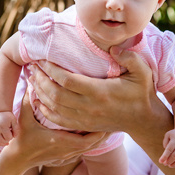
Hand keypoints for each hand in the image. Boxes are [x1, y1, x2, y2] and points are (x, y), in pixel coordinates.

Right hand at [0, 111, 17, 145]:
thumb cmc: (7, 116)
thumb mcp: (14, 120)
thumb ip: (16, 129)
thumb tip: (14, 137)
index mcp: (3, 126)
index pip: (8, 138)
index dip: (12, 136)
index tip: (12, 132)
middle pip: (1, 141)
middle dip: (7, 140)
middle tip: (9, 136)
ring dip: (1, 142)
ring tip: (5, 139)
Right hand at [5, 93, 109, 168]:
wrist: (18, 159)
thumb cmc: (22, 138)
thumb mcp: (23, 118)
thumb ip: (28, 100)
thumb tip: (30, 80)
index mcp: (61, 140)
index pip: (87, 139)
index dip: (100, 131)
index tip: (108, 119)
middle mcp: (68, 150)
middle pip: (94, 144)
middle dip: (105, 133)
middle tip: (116, 121)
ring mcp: (68, 155)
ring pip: (91, 148)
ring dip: (101, 138)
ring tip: (111, 126)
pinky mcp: (66, 157)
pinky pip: (85, 150)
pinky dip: (93, 142)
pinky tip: (98, 134)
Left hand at [28, 48, 162, 135]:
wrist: (143, 119)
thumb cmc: (141, 92)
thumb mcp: (142, 71)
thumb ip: (129, 58)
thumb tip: (112, 49)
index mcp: (100, 92)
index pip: (67, 80)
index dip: (51, 70)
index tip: (42, 59)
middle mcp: (90, 107)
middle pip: (56, 94)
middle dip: (40, 80)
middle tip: (32, 67)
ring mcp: (85, 119)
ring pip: (54, 108)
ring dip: (40, 93)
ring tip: (31, 79)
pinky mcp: (84, 126)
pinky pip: (59, 121)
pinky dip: (46, 111)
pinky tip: (39, 100)